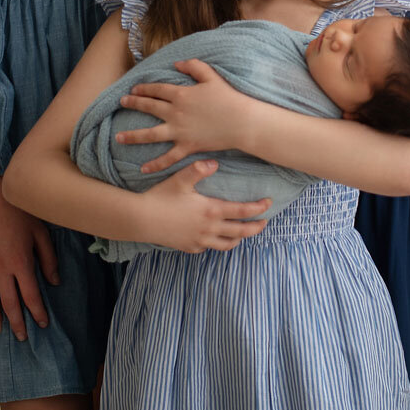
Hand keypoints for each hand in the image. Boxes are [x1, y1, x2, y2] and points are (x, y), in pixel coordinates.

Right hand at [0, 177, 59, 337]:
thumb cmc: (18, 209)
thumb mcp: (40, 232)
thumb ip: (48, 259)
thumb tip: (55, 282)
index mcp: (20, 263)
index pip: (31, 296)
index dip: (37, 312)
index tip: (43, 324)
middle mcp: (0, 270)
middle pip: (8, 304)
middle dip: (17, 323)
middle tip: (22, 338)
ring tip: (0, 329)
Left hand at [116, 59, 251, 174]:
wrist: (241, 121)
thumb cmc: (228, 97)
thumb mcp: (212, 76)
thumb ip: (194, 66)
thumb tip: (176, 63)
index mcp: (181, 94)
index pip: (157, 90)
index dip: (144, 88)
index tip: (134, 89)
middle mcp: (176, 113)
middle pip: (149, 108)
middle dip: (133, 104)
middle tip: (121, 103)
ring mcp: (180, 131)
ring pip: (151, 135)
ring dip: (133, 136)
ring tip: (118, 137)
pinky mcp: (187, 146)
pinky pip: (168, 157)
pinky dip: (155, 164)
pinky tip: (143, 169)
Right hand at [139, 161, 269, 252]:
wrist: (141, 220)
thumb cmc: (161, 197)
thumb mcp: (180, 179)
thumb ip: (199, 169)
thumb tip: (215, 162)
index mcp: (211, 210)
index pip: (242, 212)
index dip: (259, 208)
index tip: (269, 204)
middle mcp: (209, 229)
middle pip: (241, 232)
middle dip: (256, 228)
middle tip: (265, 222)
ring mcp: (199, 241)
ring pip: (226, 244)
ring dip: (238, 238)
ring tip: (243, 233)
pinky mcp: (189, 247)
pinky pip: (208, 248)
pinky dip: (217, 242)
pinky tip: (216, 236)